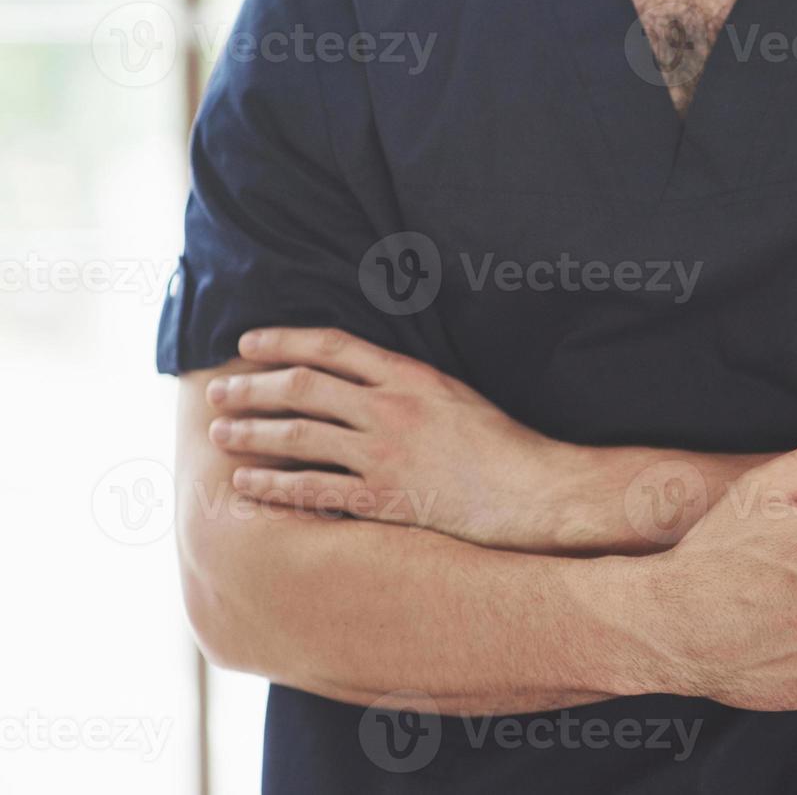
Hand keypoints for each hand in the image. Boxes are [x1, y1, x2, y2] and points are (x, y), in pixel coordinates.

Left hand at [204, 327, 584, 551]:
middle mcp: (392, 409)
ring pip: (300, 437)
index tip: (248, 344)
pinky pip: (316, 490)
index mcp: (410, 375)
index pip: (332, 346)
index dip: (283, 340)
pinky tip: (247, 484)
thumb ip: (405, 381)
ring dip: (252, 434)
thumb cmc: (501, 444)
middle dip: (252, 387)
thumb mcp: (454, 393)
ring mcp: (386, 455)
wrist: (534, 492)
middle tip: (219, 391)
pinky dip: (275, 486)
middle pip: (303, 388)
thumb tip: (356, 374)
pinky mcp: (386, 499)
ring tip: (220, 434)